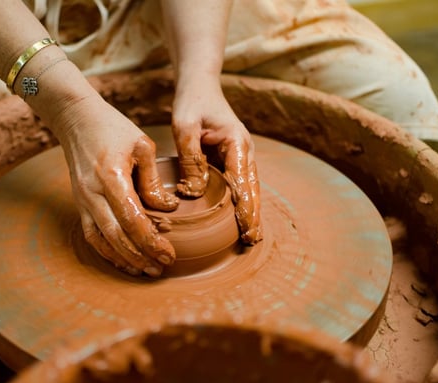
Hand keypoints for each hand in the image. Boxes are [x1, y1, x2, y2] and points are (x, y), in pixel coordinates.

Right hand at [53, 93, 179, 276]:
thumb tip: (168, 209)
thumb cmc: (113, 128)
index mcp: (111, 176)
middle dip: (140, 256)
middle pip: (116, 235)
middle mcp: (93, 193)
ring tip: (144, 270)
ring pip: (101, 240)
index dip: (151, 240)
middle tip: (160, 269)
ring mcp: (82, 200)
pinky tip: (123, 259)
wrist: (77, 119)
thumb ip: (154, 181)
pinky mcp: (79, 203)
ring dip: (123, 259)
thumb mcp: (143, 146)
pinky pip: (91, 234)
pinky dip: (107, 251)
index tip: (169, 253)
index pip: (132, 218)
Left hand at [171, 77, 260, 243]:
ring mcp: (240, 156)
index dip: (245, 205)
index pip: (242, 179)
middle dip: (253, 214)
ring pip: (249, 188)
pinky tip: (239, 221)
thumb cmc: (191, 104)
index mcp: (237, 142)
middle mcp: (244, 151)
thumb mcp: (184, 127)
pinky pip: (239, 184)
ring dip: (250, 211)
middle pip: (252, 188)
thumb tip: (194, 192)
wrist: (199, 86)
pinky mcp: (232, 160)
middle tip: (251, 240)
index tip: (245, 226)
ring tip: (250, 238)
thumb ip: (190, 159)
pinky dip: (242, 202)